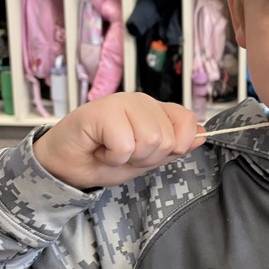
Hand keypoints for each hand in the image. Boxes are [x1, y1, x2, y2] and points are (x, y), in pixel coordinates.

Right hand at [32, 92, 201, 189]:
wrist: (66, 168)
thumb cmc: (102, 159)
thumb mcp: (146, 160)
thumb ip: (174, 147)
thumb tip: (203, 134)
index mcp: (155, 110)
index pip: (187, 122)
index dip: (172, 148)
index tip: (147, 154)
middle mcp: (142, 101)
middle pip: (168, 139)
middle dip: (145, 158)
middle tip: (122, 153)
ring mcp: (122, 101)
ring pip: (150, 140)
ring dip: (128, 157)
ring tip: (110, 150)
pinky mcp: (103, 110)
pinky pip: (125, 144)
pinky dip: (112, 157)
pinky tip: (98, 149)